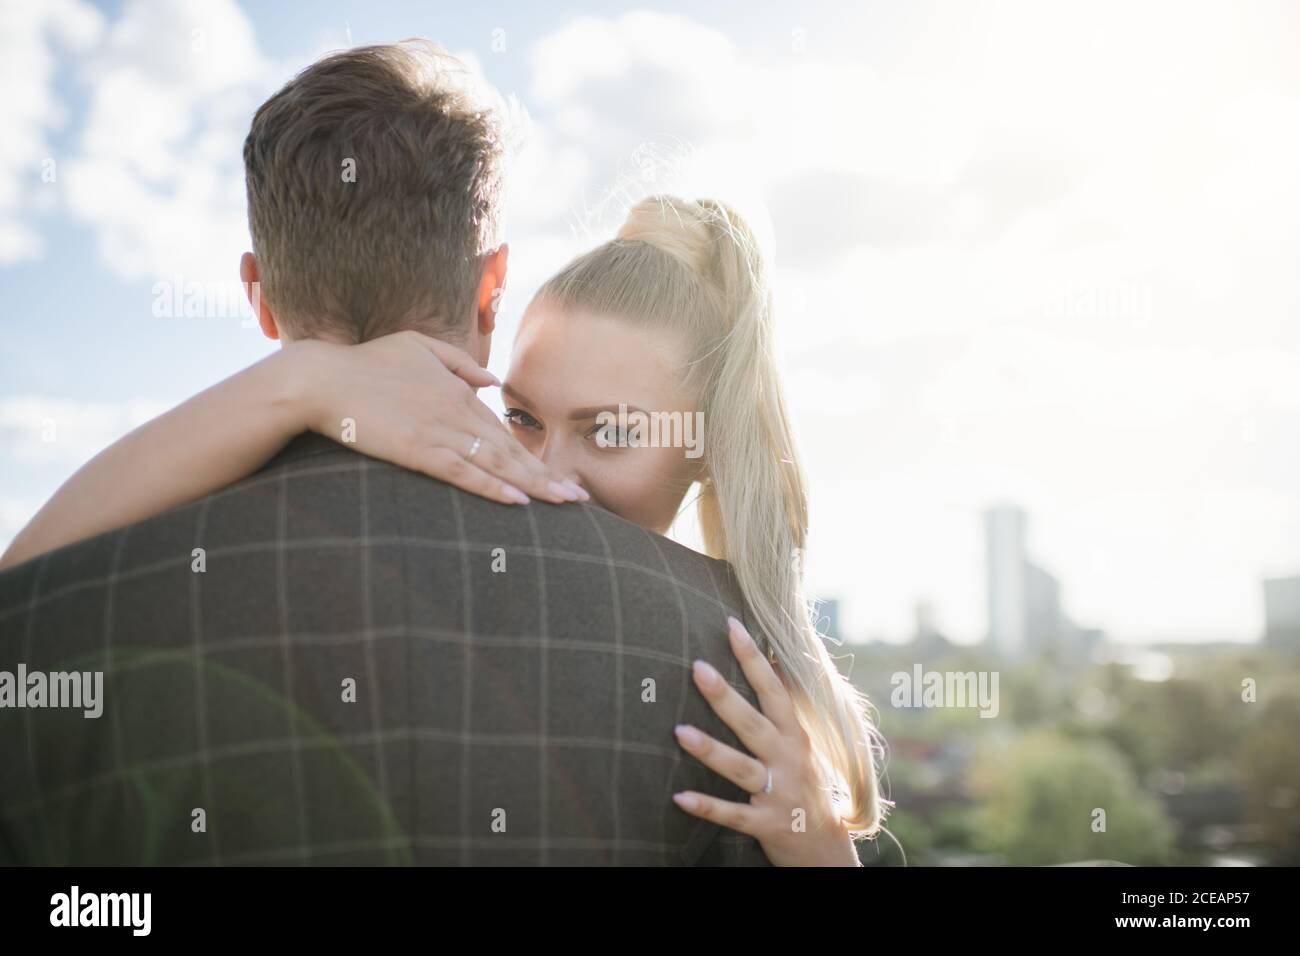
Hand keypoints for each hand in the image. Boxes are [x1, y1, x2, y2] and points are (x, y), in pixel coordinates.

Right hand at [284, 331, 587, 505]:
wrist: (322, 378)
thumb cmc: (366, 363)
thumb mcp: (418, 347)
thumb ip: (458, 362)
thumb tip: (492, 382)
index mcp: (459, 392)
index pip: (505, 432)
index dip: (535, 456)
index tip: (562, 475)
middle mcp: (458, 411)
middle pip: (511, 450)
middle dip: (549, 476)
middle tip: (581, 498)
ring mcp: (440, 431)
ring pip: (496, 463)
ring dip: (534, 485)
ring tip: (564, 503)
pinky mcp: (419, 449)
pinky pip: (464, 473)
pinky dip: (493, 488)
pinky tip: (518, 502)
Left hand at [672, 617, 860, 866]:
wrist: (826, 848)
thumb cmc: (806, 785)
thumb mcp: (802, 744)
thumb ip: (783, 709)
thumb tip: (770, 661)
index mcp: (795, 736)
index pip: (774, 690)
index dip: (754, 658)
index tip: (732, 626)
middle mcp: (789, 760)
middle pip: (753, 724)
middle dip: (726, 696)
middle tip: (697, 667)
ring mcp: (778, 793)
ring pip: (741, 768)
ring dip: (710, 751)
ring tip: (679, 731)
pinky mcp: (767, 824)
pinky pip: (733, 815)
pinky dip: (707, 806)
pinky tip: (679, 797)